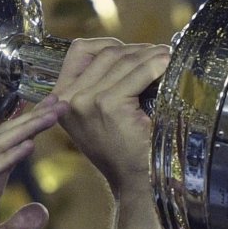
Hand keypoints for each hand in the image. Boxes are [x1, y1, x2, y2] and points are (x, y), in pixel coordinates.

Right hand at [0, 100, 65, 228]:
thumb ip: (19, 225)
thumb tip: (43, 211)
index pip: (13, 149)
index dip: (33, 130)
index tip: (55, 113)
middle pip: (8, 140)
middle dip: (34, 120)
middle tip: (60, 100)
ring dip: (25, 130)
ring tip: (50, 114)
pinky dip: (8, 158)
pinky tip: (28, 145)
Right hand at [52, 37, 169, 192]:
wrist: (134, 184)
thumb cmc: (123, 151)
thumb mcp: (98, 116)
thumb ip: (99, 86)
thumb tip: (131, 51)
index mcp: (60, 100)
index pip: (79, 51)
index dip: (109, 44)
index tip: (133, 50)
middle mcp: (67, 99)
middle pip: (105, 53)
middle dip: (136, 49)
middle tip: (159, 54)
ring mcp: (86, 101)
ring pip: (122, 60)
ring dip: (150, 55)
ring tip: (167, 57)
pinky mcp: (108, 105)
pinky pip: (138, 74)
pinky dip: (155, 66)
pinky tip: (167, 65)